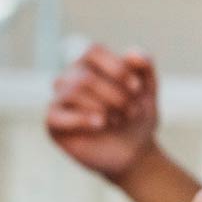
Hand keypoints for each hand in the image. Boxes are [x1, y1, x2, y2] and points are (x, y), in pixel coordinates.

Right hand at [46, 43, 159, 181]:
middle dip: (117, 96)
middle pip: (86, 77)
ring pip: (75, 92)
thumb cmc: (137, 115)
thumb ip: (145, 65)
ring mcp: (59, 98)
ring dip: (105, 107)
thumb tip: (131, 53)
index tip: (137, 89)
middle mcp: (70, 77)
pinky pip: (57, 114)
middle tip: (133, 112)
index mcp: (90, 63)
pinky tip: (101, 124)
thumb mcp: (148, 89)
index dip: (117, 68)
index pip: (93, 51)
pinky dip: (83, 119)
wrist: (134, 151)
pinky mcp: (53, 122)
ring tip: (120, 120)